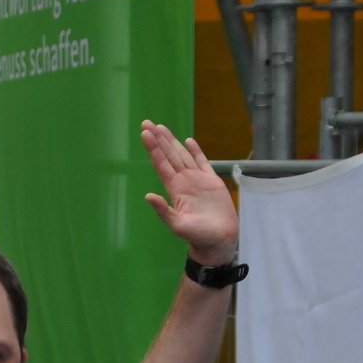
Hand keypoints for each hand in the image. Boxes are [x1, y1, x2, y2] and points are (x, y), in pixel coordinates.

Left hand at [140, 120, 237, 266]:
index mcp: (175, 189)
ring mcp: (197, 180)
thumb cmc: (198, 237)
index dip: (153, 148)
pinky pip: (202, 162)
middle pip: (168, 155)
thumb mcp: (178, 225)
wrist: (218, 241)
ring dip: (172, 141)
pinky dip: (195, 151)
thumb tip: (148, 196)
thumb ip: (164, 211)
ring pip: (182, 155)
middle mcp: (184, 181)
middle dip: (158, 139)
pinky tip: (188, 141)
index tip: (145, 133)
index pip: (161, 163)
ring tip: (161, 127)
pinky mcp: (212, 182)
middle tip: (147, 122)